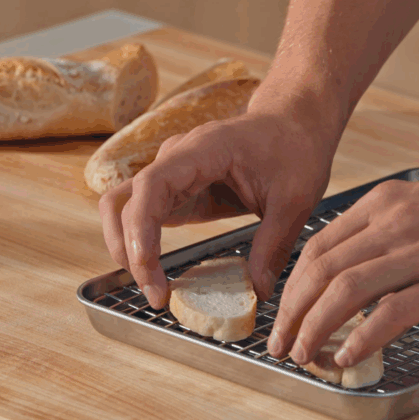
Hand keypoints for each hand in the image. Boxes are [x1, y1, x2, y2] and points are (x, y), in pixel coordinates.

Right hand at [99, 88, 342, 307]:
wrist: (293, 124)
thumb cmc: (295, 150)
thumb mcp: (294, 199)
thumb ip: (273, 244)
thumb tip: (258, 292)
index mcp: (203, 149)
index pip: (152, 185)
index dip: (141, 228)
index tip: (148, 269)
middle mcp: (176, 158)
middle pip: (123, 201)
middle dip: (129, 250)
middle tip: (156, 295)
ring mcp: (172, 175)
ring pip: (124, 210)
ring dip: (128, 249)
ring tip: (154, 290)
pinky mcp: (178, 192)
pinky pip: (144, 218)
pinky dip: (144, 246)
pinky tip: (161, 276)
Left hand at [266, 159, 418, 367]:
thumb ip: (392, 232)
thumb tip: (361, 271)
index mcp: (385, 205)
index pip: (318, 246)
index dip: (292, 285)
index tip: (285, 313)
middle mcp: (394, 223)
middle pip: (320, 270)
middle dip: (292, 313)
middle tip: (281, 344)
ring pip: (344, 291)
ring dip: (315, 329)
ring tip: (304, 356)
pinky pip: (390, 313)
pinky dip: (360, 338)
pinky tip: (347, 356)